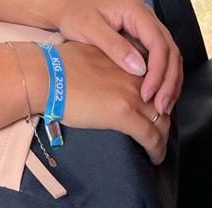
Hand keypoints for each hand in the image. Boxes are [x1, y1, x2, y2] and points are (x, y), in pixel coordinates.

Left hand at [52, 0, 181, 115]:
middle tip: (161, 108)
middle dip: (169, 81)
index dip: (158, 72)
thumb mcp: (89, 28)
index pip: (158, 43)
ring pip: (170, 56)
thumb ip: (114, 46)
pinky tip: (156, 96)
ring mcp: (146, 28)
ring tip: (162, 108)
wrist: (68, 5)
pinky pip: (160, 59)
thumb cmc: (75, 14)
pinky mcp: (142, 39)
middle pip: (170, 50)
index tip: (147, 95)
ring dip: (169, 82)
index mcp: (136, 11)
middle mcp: (147, 18)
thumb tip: (139, 68)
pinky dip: (162, 79)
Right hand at [59, 42, 170, 163]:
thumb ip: (108, 64)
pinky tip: (154, 157)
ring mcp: (131, 94)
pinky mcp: (124, 113)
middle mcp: (135, 74)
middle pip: (163, 102)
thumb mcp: (93, 54)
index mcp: (128, 59)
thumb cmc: (60, 65)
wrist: (47, 74)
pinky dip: (156, 150)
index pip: (156, 81)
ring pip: (161, 121)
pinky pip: (151, 137)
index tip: (154, 113)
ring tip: (158, 150)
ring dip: (162, 139)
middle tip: (159, 135)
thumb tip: (106, 77)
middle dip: (164, 121)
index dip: (158, 99)